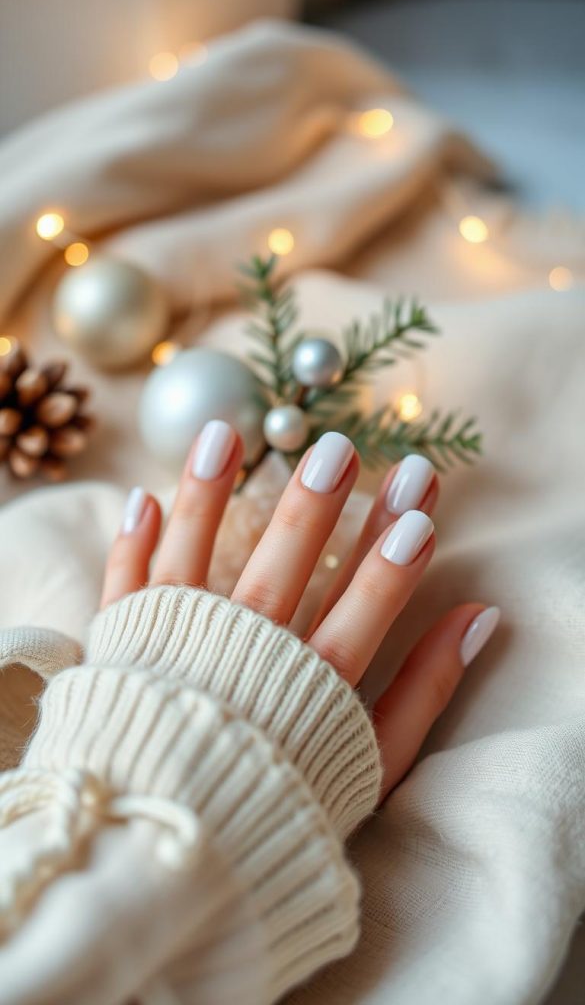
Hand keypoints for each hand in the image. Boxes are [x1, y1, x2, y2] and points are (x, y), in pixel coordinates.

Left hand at [101, 421, 498, 799]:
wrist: (179, 853)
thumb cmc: (287, 801)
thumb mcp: (370, 762)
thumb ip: (425, 690)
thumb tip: (479, 618)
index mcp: (309, 686)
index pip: (362, 605)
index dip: (392, 555)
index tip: (419, 504)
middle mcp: (243, 659)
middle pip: (283, 569)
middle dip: (314, 505)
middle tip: (339, 447)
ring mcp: (179, 650)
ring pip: (196, 559)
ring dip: (209, 493)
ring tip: (225, 432)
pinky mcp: (128, 650)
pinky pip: (126, 588)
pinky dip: (133, 544)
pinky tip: (145, 494)